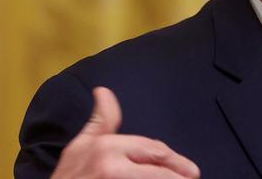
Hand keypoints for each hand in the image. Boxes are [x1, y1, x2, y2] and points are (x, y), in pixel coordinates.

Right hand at [52, 87, 200, 178]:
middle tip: (193, 178)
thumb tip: (103, 91)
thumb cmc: (68, 178)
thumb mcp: (80, 148)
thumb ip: (100, 122)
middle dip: (179, 175)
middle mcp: (110, 166)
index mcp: (105, 147)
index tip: (191, 170)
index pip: (153, 150)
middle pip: (159, 170)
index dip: (174, 161)